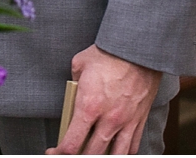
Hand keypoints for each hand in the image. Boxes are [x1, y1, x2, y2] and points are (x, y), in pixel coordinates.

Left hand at [47, 46, 161, 154]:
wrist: (138, 49)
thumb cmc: (110, 53)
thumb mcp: (80, 64)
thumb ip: (73, 82)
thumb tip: (72, 90)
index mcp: (89, 106)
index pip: (71, 144)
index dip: (60, 153)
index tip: (55, 151)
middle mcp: (108, 119)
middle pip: (91, 154)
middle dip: (78, 156)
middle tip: (72, 151)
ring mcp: (126, 121)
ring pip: (115, 155)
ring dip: (102, 157)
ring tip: (94, 152)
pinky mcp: (140, 119)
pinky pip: (133, 146)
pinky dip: (123, 153)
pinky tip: (116, 151)